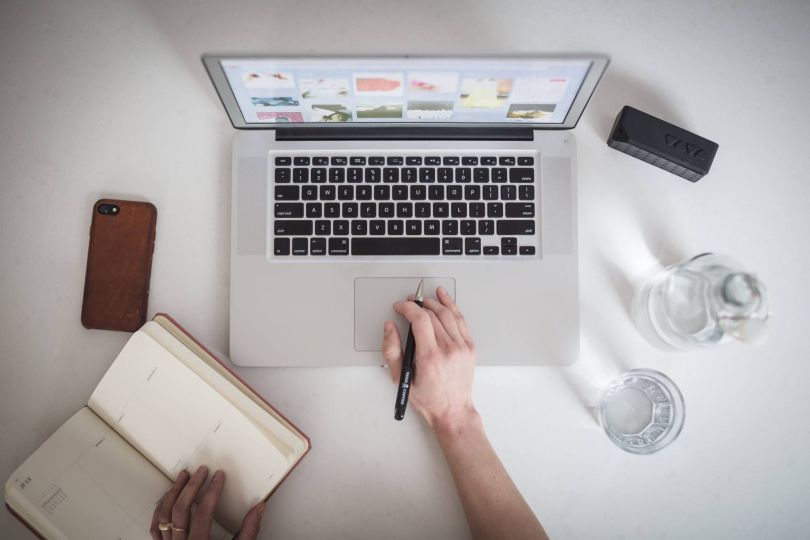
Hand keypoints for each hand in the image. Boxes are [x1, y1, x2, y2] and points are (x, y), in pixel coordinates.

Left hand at [150, 465, 264, 539]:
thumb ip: (249, 531)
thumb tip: (259, 508)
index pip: (203, 511)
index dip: (212, 491)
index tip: (219, 477)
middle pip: (180, 509)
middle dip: (191, 486)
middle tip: (201, 471)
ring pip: (164, 515)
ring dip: (173, 493)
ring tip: (182, 477)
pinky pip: (156, 527)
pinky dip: (160, 510)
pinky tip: (167, 499)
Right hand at [383, 286, 476, 430]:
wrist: (453, 411)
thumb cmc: (428, 399)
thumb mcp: (401, 378)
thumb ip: (391, 350)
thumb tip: (389, 327)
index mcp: (430, 356)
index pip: (420, 320)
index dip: (407, 308)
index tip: (399, 307)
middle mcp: (448, 349)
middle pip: (433, 314)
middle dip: (418, 305)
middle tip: (408, 304)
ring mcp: (462, 347)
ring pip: (448, 314)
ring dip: (434, 302)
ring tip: (423, 299)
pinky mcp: (469, 347)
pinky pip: (460, 320)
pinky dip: (452, 306)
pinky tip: (444, 298)